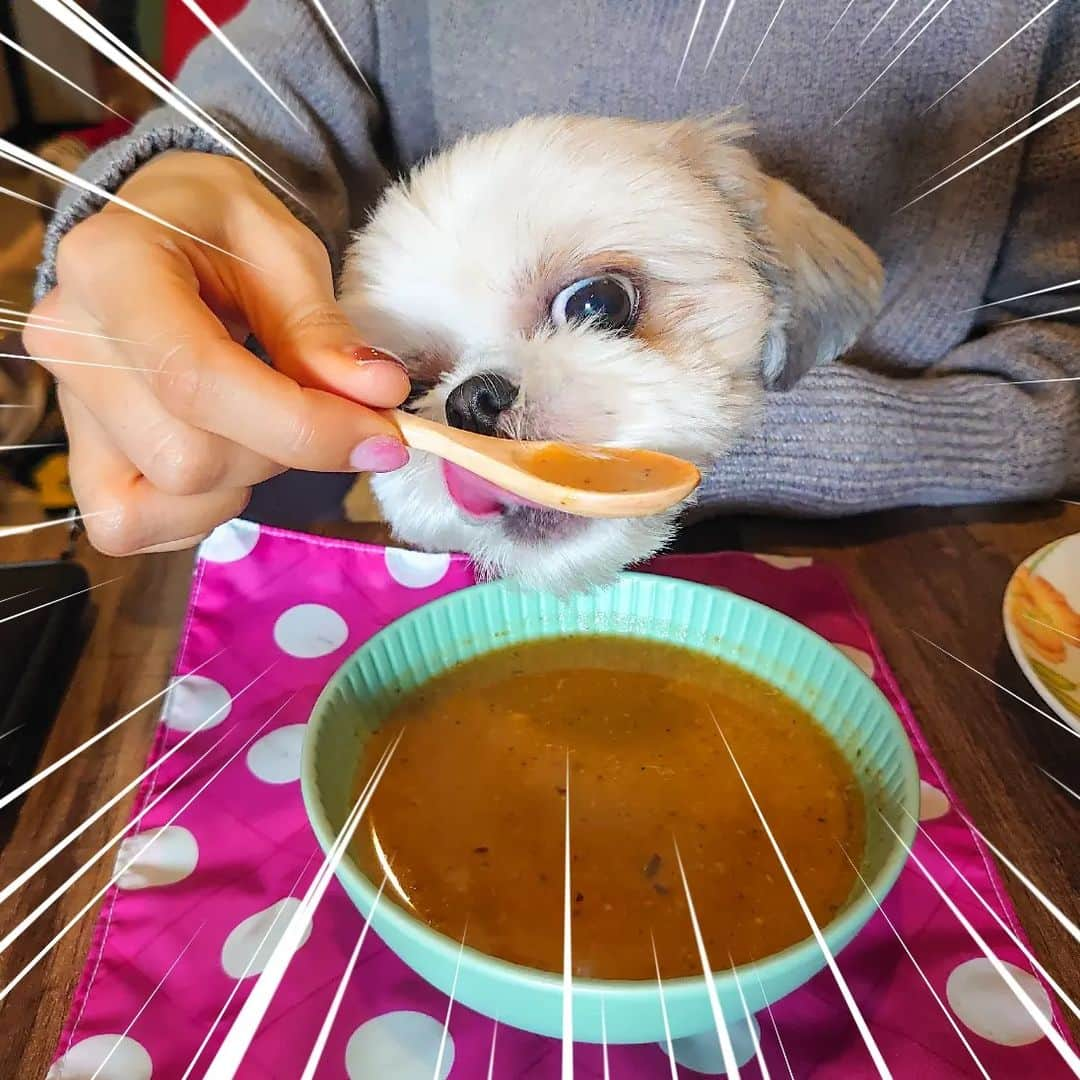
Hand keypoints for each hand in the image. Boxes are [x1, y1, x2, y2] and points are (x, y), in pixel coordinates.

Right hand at [24, 151, 408, 554]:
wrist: (166, 235)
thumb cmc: (223, 235)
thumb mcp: (285, 253)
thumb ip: (324, 330)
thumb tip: (379, 396)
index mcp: (110, 266)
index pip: (197, 380)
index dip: (300, 426)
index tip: (381, 436)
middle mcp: (69, 340)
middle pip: (190, 456)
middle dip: (286, 448)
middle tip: (324, 406)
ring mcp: (68, 406)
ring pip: (173, 494)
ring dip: (252, 475)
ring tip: (264, 415)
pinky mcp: (80, 458)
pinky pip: (136, 525)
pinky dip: (203, 510)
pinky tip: (231, 454)